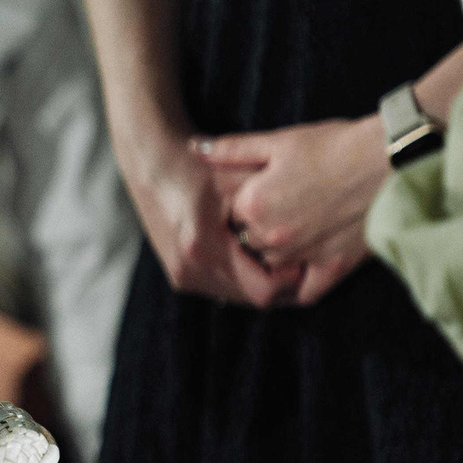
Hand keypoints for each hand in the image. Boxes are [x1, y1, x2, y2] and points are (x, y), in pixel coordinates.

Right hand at [130, 132, 301, 308]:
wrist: (150, 163)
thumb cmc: (194, 164)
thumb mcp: (237, 177)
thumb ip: (271, 205)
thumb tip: (313, 229)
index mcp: (203, 245)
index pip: (262, 289)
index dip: (290, 281)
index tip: (306, 260)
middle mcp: (190, 268)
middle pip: (253, 299)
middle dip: (281, 285)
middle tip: (303, 263)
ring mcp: (182, 275)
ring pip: (238, 297)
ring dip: (261, 284)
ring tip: (282, 260)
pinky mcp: (179, 275)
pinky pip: (222, 289)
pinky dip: (242, 279)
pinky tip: (254, 259)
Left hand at [202, 117, 388, 306]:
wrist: (388, 159)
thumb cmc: (334, 145)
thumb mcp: (278, 141)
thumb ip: (232, 149)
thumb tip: (196, 147)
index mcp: (253, 206)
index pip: (228, 217)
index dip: (239, 207)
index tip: (251, 198)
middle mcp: (272, 238)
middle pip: (248, 245)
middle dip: (255, 233)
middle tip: (274, 216)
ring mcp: (303, 256)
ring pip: (273, 269)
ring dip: (275, 258)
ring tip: (289, 238)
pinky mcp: (333, 267)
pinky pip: (306, 293)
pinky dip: (298, 287)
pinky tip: (298, 277)